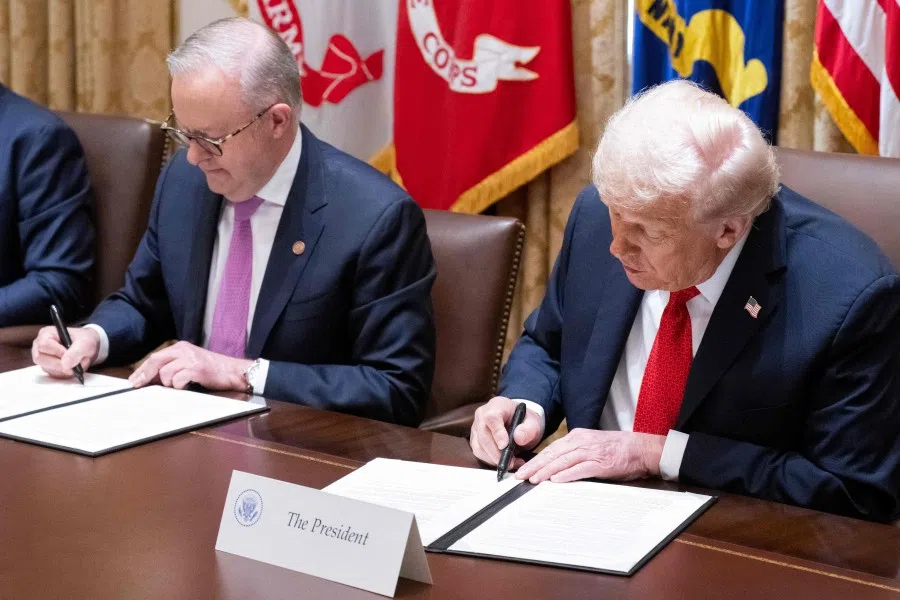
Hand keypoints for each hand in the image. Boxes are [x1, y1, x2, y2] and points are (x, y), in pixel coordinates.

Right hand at [32, 326, 99, 377]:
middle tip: (76, 361)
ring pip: (49, 369)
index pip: (43, 345)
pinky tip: (76, 366)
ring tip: (80, 361)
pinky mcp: (49, 368)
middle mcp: (41, 346)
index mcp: (46, 334)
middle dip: (61, 363)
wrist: (89, 347)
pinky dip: (68, 373)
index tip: (68, 353)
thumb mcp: (85, 342)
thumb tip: (65, 364)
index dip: (56, 351)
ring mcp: (44, 358)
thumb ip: (76, 352)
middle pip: (41, 359)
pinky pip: (55, 375)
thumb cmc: (84, 340)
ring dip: (67, 368)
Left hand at [128, 341, 251, 391]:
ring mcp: (190, 359)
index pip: (155, 357)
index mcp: (180, 347)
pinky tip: (188, 385)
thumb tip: (150, 379)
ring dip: (170, 383)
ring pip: (165, 374)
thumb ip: (172, 367)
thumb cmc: (211, 370)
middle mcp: (184, 350)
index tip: (133, 380)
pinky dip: (180, 386)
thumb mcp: (189, 363)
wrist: (233, 371)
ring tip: (182, 384)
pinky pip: (178, 380)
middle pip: (155, 362)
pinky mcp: (196, 369)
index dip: (142, 370)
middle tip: (137, 386)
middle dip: (145, 375)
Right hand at [469, 396, 543, 468]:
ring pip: (479, 446)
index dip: (497, 433)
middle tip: (510, 463)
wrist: (518, 421)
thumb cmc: (524, 420)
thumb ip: (528, 429)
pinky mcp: (475, 439)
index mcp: (497, 405)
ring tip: (512, 463)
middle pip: (483, 435)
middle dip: (496, 452)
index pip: (492, 418)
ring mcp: (476, 427)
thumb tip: (518, 438)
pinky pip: (479, 452)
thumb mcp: (533, 422)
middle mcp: (482, 415)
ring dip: (494, 459)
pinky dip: (491, 460)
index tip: (505, 446)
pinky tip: (504, 461)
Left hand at [516, 429, 665, 483]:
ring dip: (546, 471)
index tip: (523, 469)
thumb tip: (555, 466)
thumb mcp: (591, 445)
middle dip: (535, 466)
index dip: (535, 459)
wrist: (641, 448)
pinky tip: (557, 479)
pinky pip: (581, 469)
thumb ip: (574, 453)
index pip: (551, 449)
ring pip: (563, 461)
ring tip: (534, 479)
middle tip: (521, 476)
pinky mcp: (602, 463)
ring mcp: (591, 452)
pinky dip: (568, 474)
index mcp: (577, 437)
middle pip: (553, 454)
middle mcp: (582, 442)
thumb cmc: (616, 449)